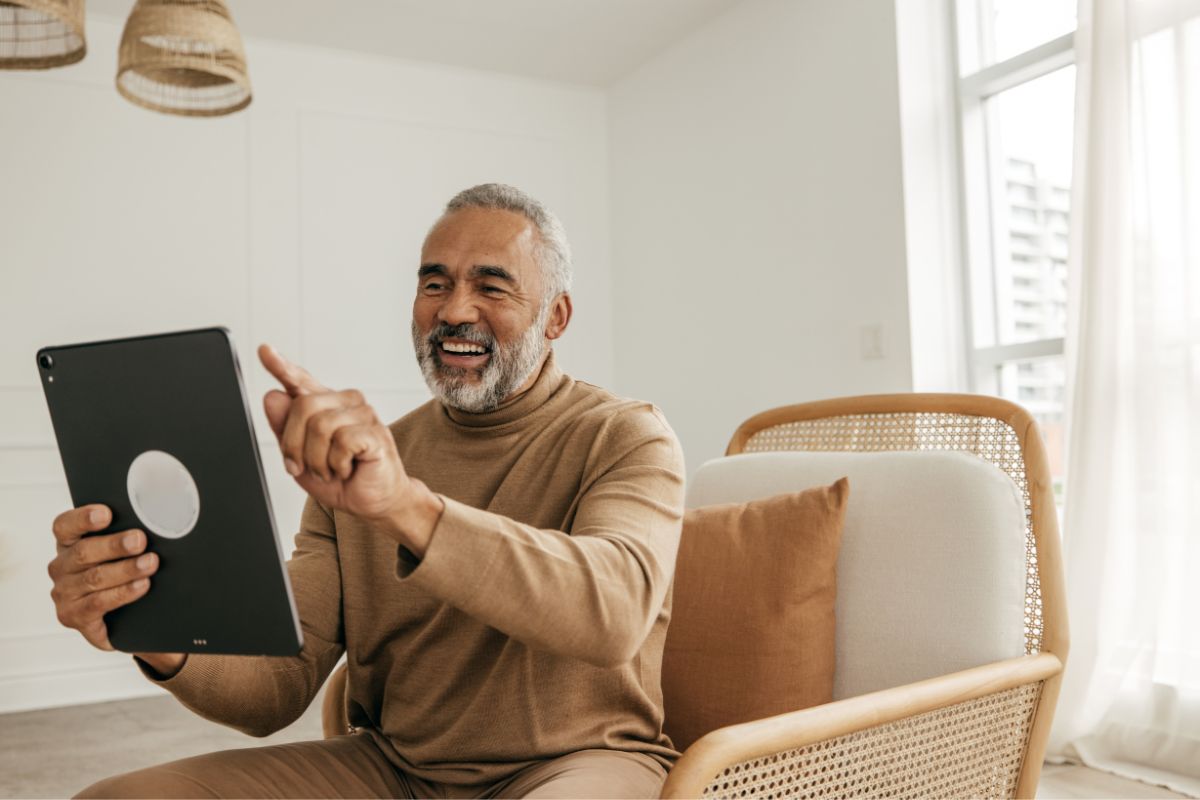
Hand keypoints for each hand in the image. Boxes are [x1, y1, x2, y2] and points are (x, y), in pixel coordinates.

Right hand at [48, 504, 184, 676]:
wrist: (124, 616)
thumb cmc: (122, 572)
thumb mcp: (121, 549)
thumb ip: (128, 532)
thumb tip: (156, 515)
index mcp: (69, 543)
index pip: (65, 526)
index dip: (83, 518)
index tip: (107, 513)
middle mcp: (61, 567)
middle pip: (83, 552)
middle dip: (115, 545)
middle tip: (140, 540)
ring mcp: (64, 593)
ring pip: (94, 578)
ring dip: (126, 569)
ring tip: (151, 562)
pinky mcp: (73, 616)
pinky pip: (97, 604)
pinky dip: (122, 593)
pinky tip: (142, 585)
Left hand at [257, 344, 442, 553]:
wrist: (373, 501)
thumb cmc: (340, 478)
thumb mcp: (300, 458)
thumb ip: (285, 429)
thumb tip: (273, 396)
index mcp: (326, 405)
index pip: (301, 381)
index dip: (281, 366)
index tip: (265, 350)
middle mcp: (346, 402)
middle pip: (302, 405)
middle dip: (293, 444)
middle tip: (302, 467)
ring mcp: (364, 414)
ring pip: (320, 426)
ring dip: (316, 460)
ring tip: (330, 470)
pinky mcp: (375, 432)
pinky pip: (341, 441)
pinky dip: (336, 464)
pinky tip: (347, 468)